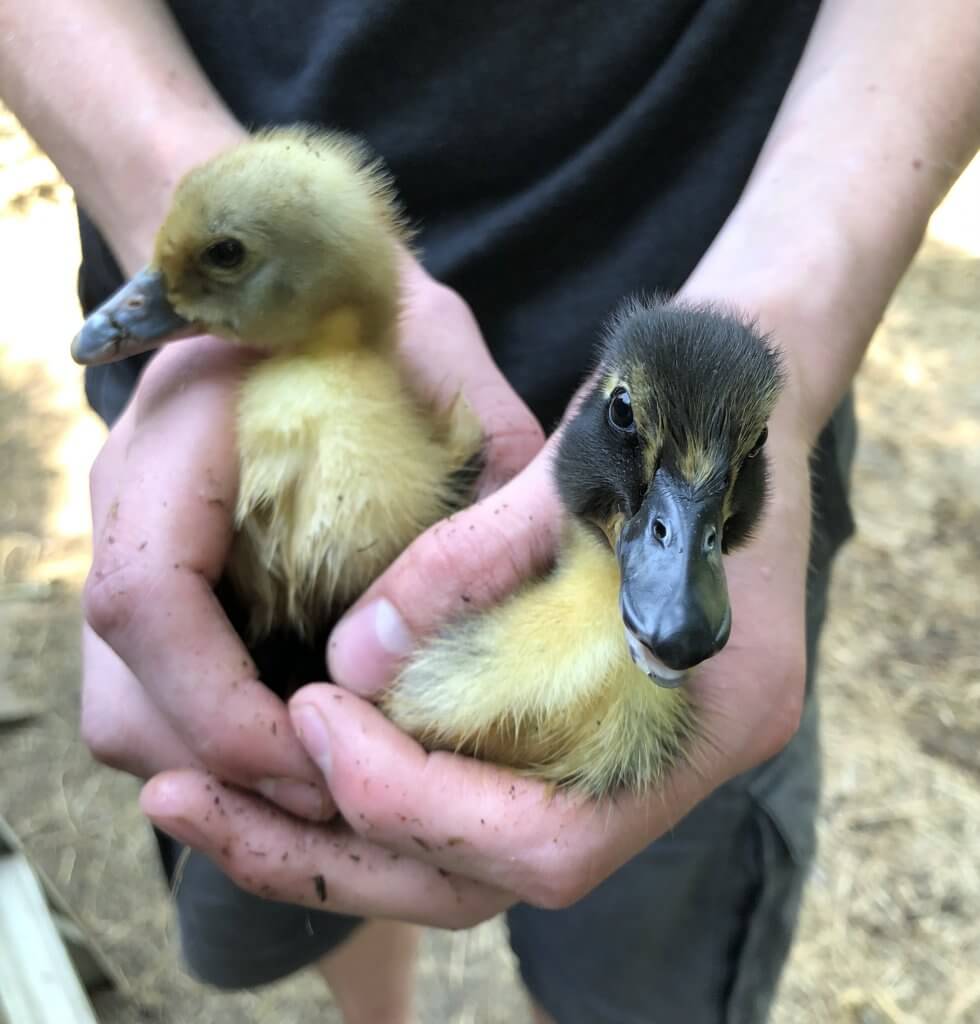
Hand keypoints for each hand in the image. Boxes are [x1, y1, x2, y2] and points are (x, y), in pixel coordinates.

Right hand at [80, 265, 544, 824]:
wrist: (287, 268)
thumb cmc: (360, 302)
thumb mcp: (439, 344)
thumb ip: (489, 439)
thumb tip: (545, 560)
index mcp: (183, 434)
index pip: (145, 600)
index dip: (221, 705)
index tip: (320, 747)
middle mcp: (130, 498)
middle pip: (125, 691)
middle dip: (232, 767)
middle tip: (344, 789)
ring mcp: (131, 540)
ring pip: (129, 711)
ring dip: (224, 769)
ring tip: (331, 776)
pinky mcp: (160, 573)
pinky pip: (153, 695)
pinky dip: (220, 740)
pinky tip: (304, 735)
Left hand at [139, 364, 813, 924]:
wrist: (748, 383)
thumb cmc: (682, 410)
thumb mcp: (571, 476)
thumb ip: (469, 572)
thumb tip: (348, 667)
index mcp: (713, 710)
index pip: (547, 840)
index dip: (413, 797)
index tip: (311, 714)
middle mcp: (680, 757)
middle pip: (493, 874)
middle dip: (338, 847)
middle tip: (196, 801)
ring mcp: (642, 745)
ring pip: (476, 849)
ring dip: (343, 828)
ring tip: (211, 791)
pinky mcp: (596, 718)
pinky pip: (483, 790)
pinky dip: (387, 783)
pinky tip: (303, 744)